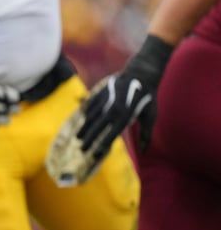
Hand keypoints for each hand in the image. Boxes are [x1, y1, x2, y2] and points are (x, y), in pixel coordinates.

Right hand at [79, 35, 172, 155]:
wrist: (141, 74)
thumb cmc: (148, 98)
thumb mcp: (150, 116)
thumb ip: (146, 135)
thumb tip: (144, 152)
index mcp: (125, 116)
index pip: (110, 135)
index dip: (102, 146)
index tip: (95, 155)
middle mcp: (113, 109)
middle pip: (97, 128)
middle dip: (89, 140)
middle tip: (82, 150)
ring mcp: (104, 101)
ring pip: (90, 118)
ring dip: (84, 129)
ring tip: (79, 138)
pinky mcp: (100, 94)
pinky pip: (90, 107)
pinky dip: (86, 116)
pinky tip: (84, 123)